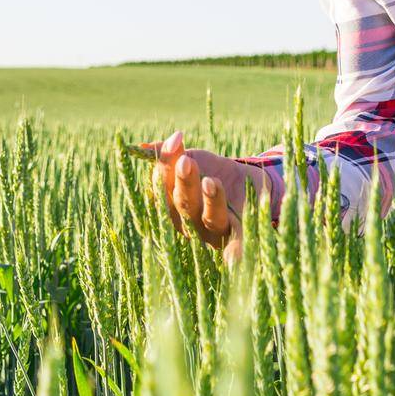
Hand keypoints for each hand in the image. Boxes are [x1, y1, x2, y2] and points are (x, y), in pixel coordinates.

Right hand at [142, 129, 268, 262]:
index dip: (166, 165)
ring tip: (211, 182)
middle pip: (184, 205)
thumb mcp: (196, 159)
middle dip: (185, 183)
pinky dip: (237, 250)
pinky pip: (238, 244)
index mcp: (173, 205)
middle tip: (187, 162)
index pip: (164, 186)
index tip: (175, 140)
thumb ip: (173, 153)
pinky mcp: (241, 238)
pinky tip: (236, 255)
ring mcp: (215, 233)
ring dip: (210, 202)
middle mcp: (191, 223)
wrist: (250, 187)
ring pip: (211, 219)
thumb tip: (144, 146)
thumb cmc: (214, 173)